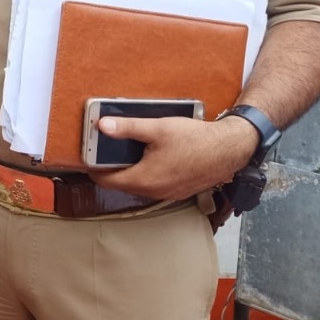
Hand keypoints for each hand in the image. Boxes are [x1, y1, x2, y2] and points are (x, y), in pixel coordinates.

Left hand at [90, 114, 258, 199]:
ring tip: (126, 150)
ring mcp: (167, 193)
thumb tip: (102, 126)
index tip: (89, 155)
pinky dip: (145, 173)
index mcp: (144, 180)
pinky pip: (153, 185)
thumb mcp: (158, 128)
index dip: (94, 168)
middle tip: (105, 149)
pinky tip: (150, 156)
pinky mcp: (178, 190)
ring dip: (129, 171)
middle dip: (110, 168)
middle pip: (120, 183)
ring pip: (138, 184)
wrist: (230, 150)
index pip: (106, 181)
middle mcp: (154, 191)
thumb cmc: (195, 140)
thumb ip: (128, 128)